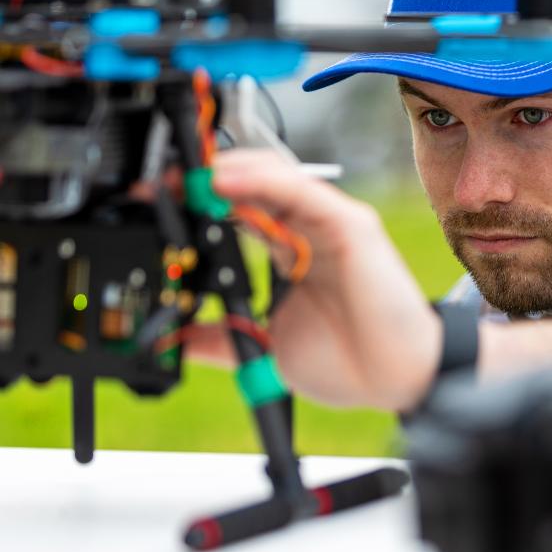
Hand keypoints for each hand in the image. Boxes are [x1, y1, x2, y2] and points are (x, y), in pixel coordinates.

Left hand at [186, 149, 441, 411]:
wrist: (396, 379)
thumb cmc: (347, 361)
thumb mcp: (267, 348)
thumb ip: (223, 337)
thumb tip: (178, 341)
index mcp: (287, 254)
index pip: (238, 212)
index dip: (198, 204)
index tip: (155, 204)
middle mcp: (307, 231)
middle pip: (252, 186)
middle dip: (204, 181)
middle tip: (161, 183)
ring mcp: (329, 224)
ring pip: (275, 177)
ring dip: (228, 171)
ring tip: (187, 177)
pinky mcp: (350, 225)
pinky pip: (303, 192)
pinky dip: (263, 181)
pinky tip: (226, 181)